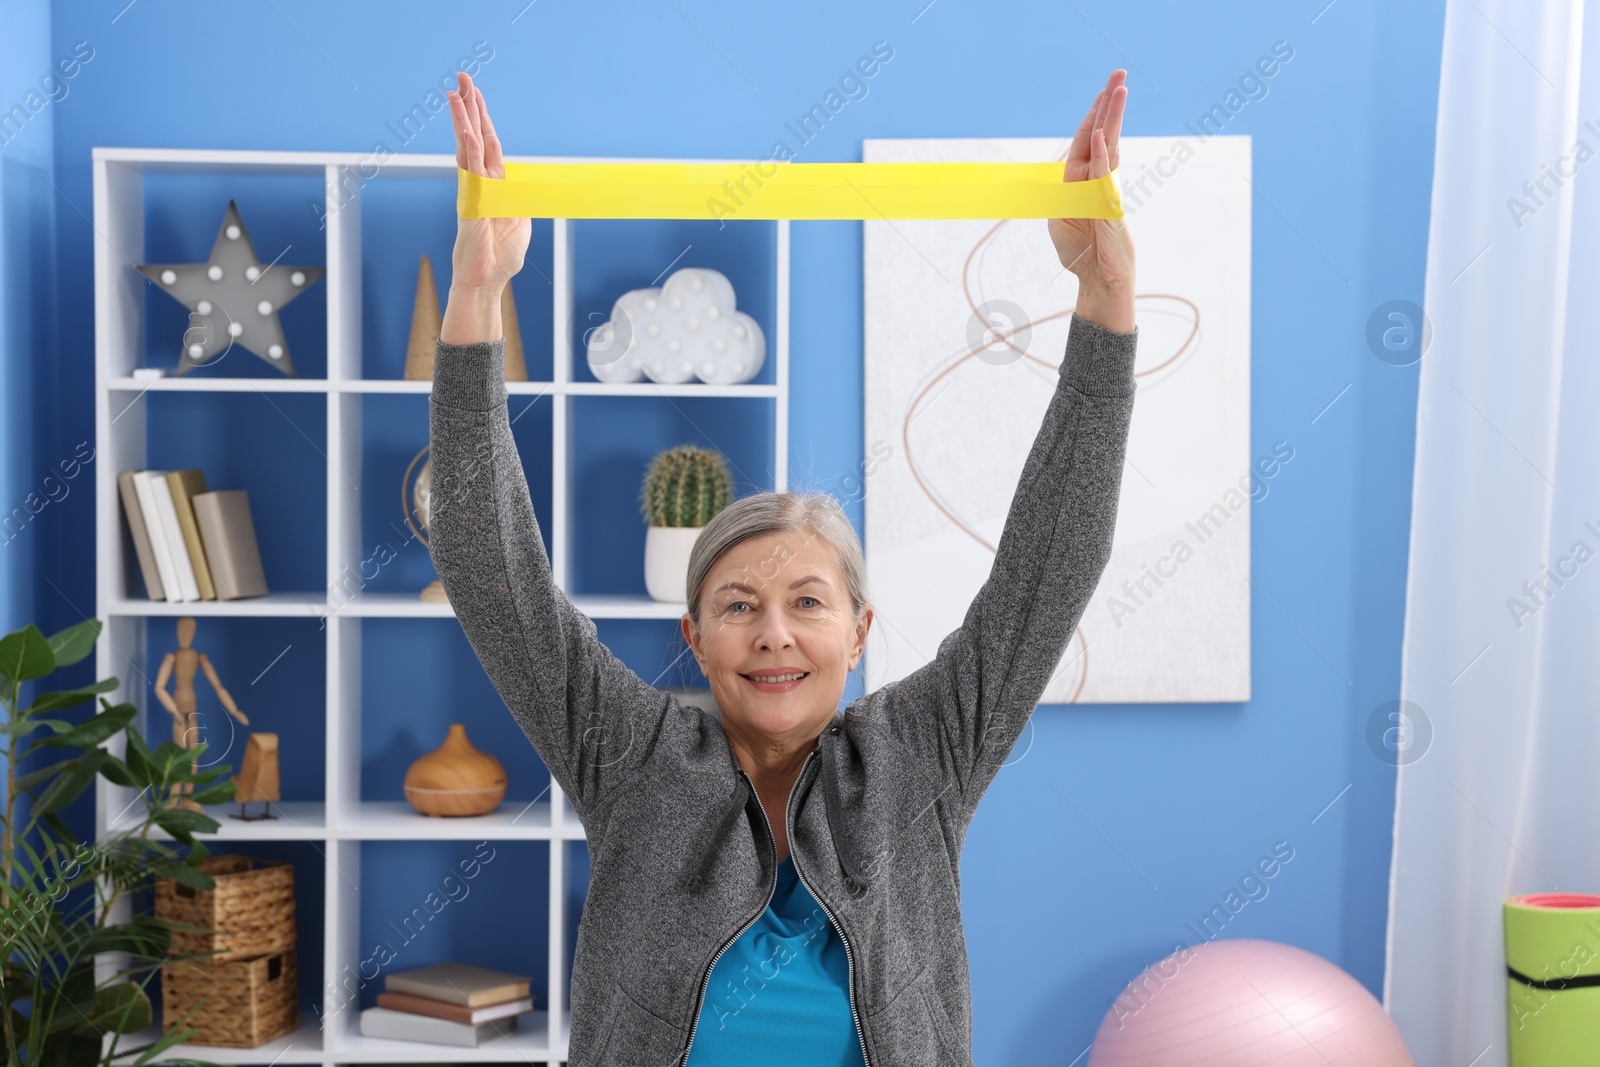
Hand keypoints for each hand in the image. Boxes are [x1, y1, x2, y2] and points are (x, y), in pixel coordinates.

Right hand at [442, 71, 530, 342]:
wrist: (485, 282)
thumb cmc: (500, 258)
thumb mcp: (519, 224)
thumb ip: (520, 203)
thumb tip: (527, 194)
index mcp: (493, 185)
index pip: (487, 143)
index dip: (483, 118)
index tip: (475, 93)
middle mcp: (479, 183)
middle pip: (474, 137)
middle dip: (469, 107)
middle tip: (461, 78)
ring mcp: (472, 192)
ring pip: (467, 148)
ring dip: (463, 121)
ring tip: (455, 93)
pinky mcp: (471, 206)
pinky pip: (471, 174)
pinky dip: (469, 152)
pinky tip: (465, 132)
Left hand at [1048, 70, 1135, 299]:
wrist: (1098, 279)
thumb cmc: (1081, 251)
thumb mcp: (1061, 217)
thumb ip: (1063, 193)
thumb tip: (1066, 174)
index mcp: (1081, 179)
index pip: (1086, 138)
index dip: (1093, 113)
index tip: (1104, 88)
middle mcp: (1097, 179)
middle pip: (1103, 134)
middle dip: (1110, 104)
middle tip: (1120, 74)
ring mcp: (1106, 190)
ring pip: (1108, 147)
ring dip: (1112, 118)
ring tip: (1120, 90)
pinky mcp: (1109, 207)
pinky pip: (1103, 176)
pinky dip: (1101, 155)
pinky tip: (1101, 134)